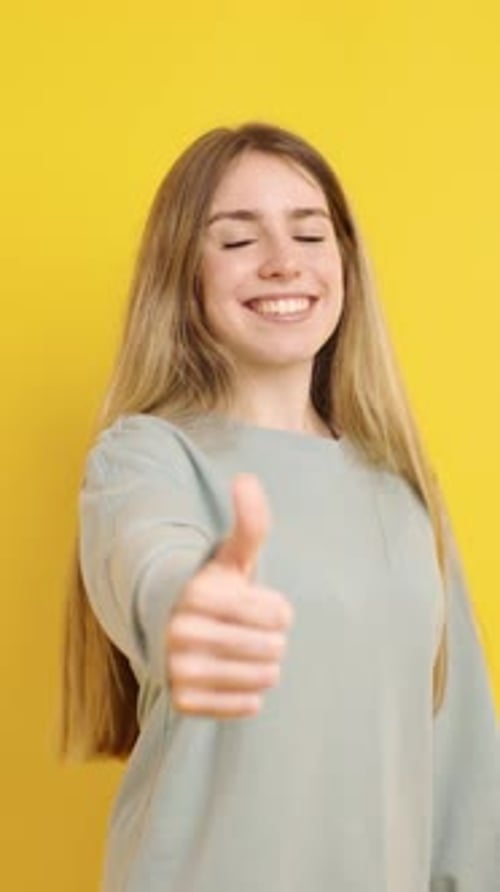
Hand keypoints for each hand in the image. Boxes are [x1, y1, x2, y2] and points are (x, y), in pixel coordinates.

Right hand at [166, 474, 293, 718]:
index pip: (278, 614)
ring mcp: (179, 669)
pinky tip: (237, 676)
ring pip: (264, 677)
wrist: (170, 629)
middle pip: (273, 648)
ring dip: (266, 665)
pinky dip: (251, 694)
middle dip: (274, 639)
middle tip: (256, 632)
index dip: (279, 610)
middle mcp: (182, 632)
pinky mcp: (183, 701)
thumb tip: (245, 479)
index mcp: (198, 593)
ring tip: (247, 652)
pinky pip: (246, 705)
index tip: (263, 605)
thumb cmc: (214, 588)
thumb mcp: (232, 556)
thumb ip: (249, 523)